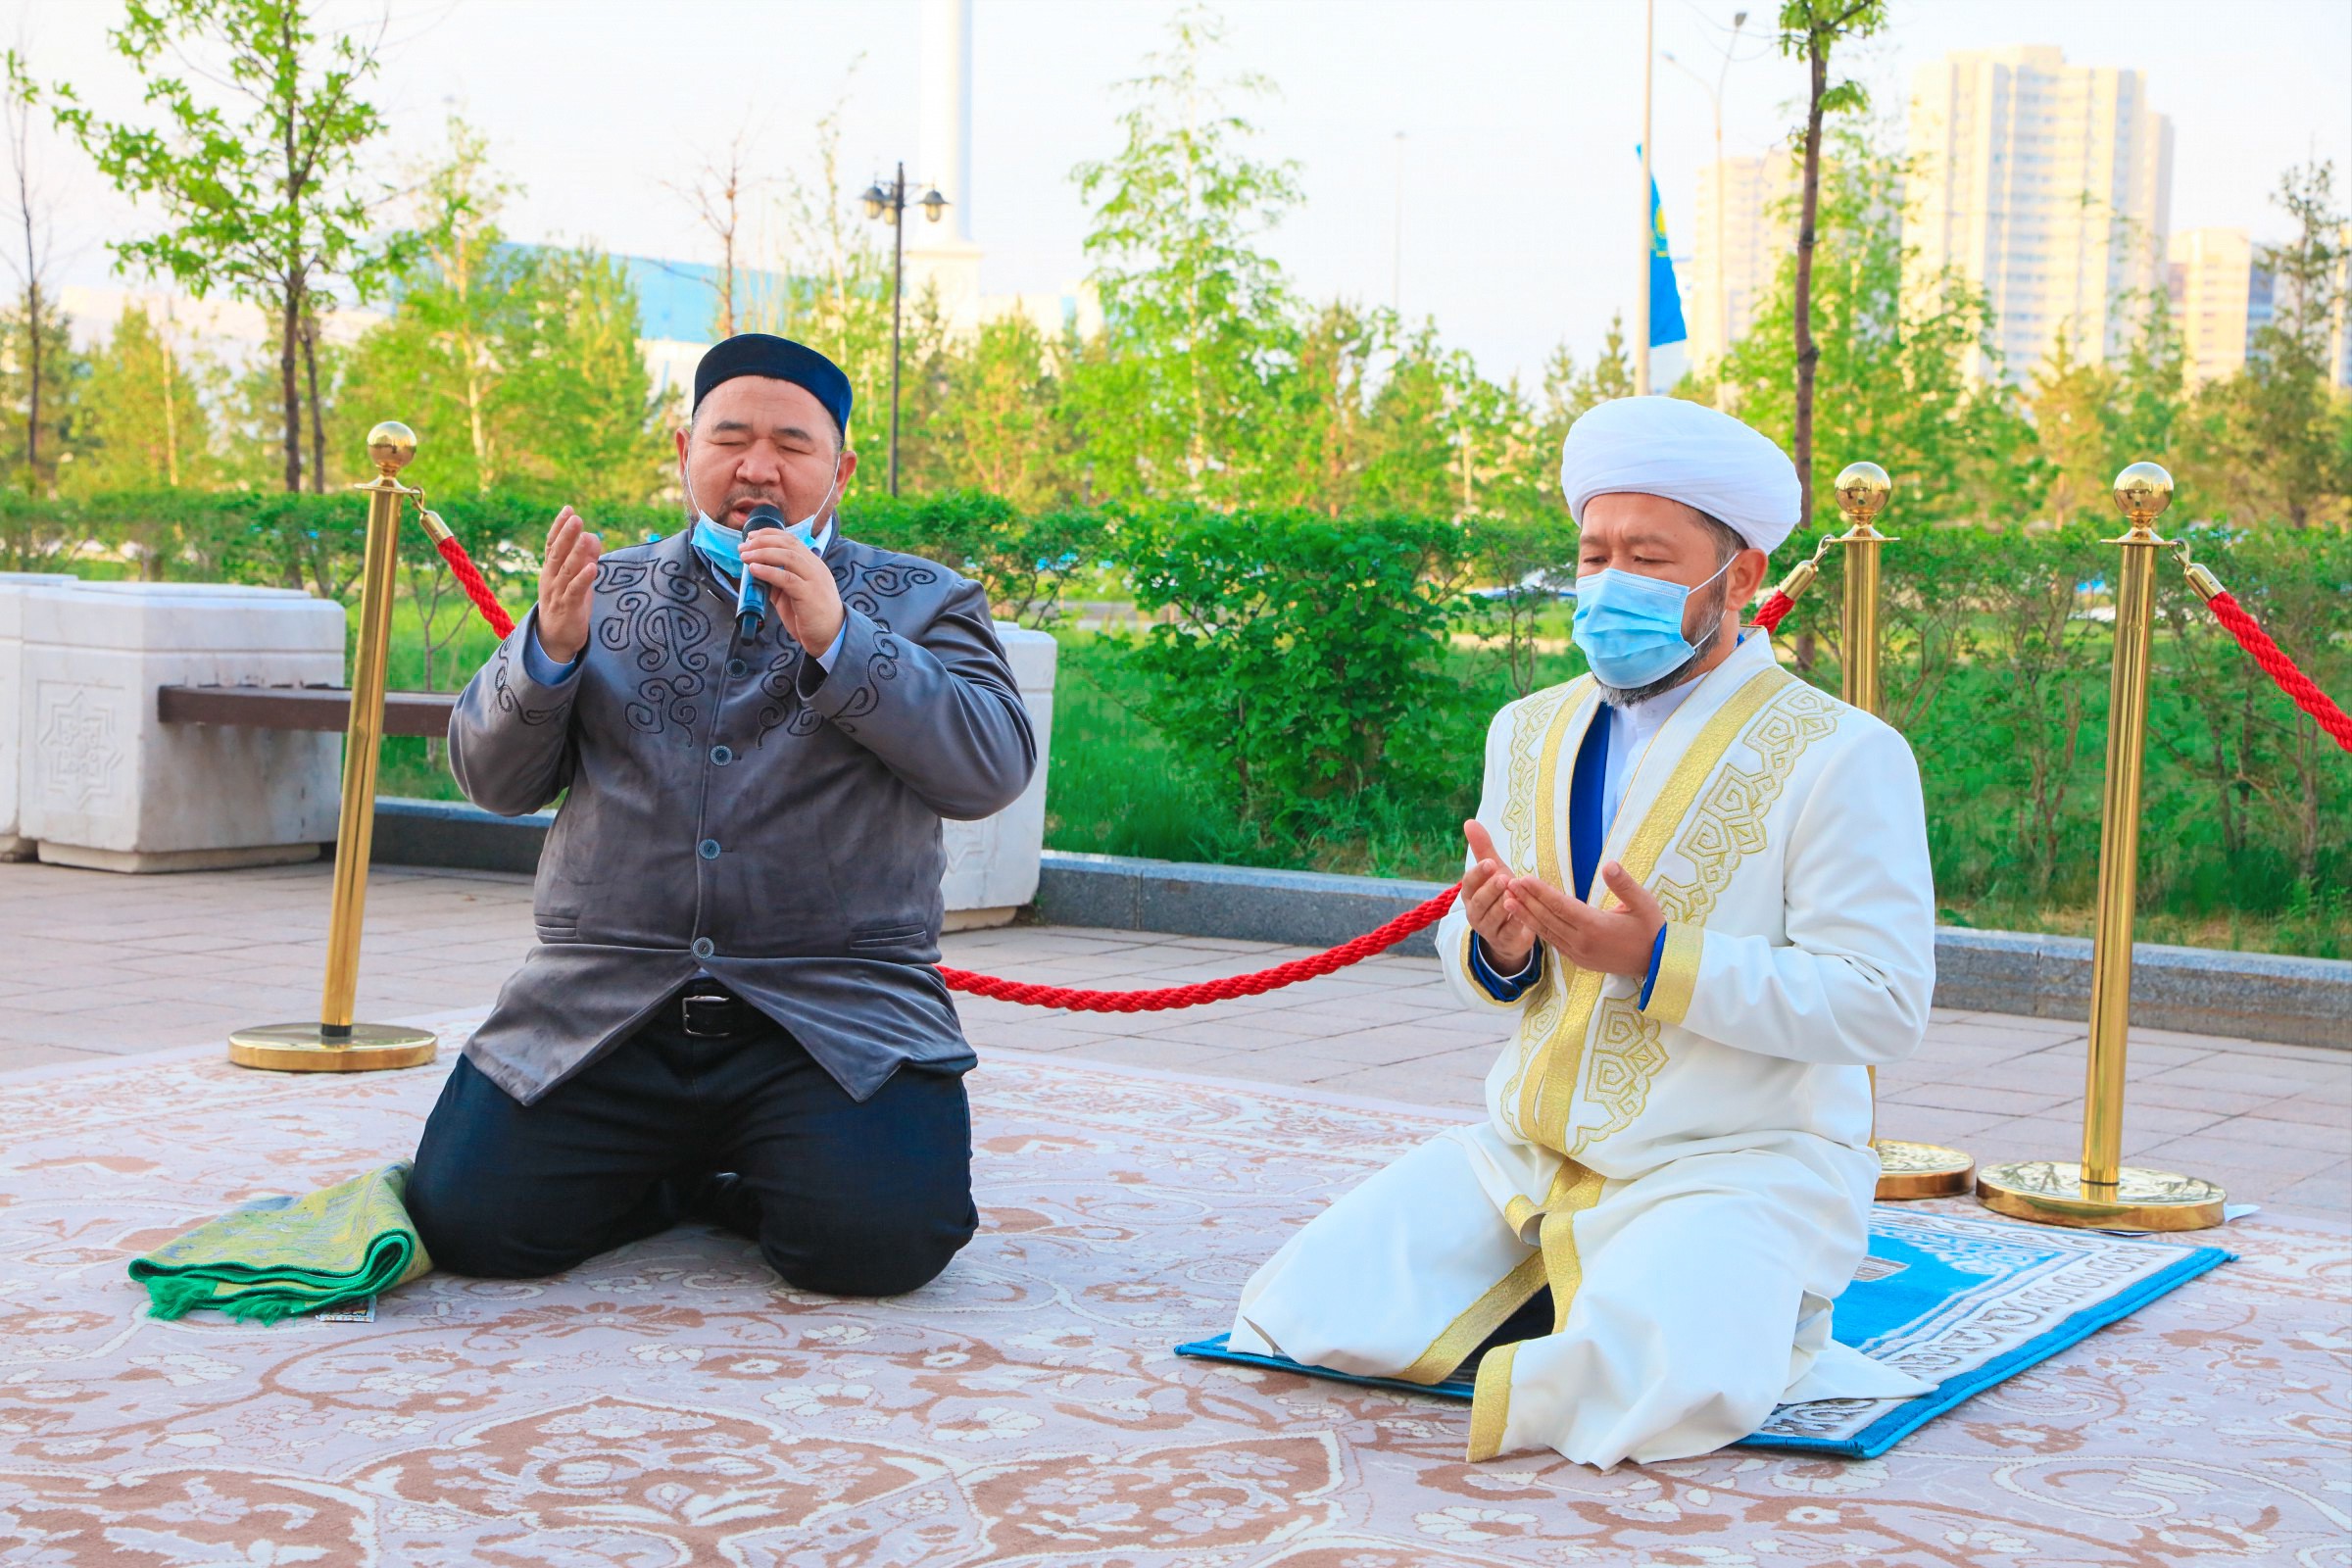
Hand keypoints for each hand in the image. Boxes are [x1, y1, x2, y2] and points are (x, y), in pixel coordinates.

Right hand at [536, 506, 600, 663]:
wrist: (555, 640)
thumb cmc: (567, 605)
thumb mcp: (575, 579)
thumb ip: (584, 559)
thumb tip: (592, 536)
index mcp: (550, 570)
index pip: (552, 544)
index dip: (559, 527)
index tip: (568, 509)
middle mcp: (551, 579)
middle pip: (557, 553)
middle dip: (566, 534)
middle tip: (575, 517)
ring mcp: (557, 594)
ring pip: (566, 570)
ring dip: (577, 553)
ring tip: (586, 536)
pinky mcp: (568, 609)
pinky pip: (575, 591)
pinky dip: (583, 579)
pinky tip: (593, 567)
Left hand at [740, 529, 845, 655]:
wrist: (831, 637)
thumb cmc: (811, 616)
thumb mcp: (793, 593)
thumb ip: (779, 581)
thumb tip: (756, 570)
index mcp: (813, 565)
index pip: (792, 540)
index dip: (770, 534)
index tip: (751, 536)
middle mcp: (815, 568)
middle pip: (788, 544)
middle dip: (763, 541)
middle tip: (743, 546)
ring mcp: (814, 580)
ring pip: (788, 557)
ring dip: (762, 553)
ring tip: (745, 556)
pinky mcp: (809, 594)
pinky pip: (787, 578)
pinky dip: (768, 571)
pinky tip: (754, 569)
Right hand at [1461, 819, 1536, 973]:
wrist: (1508, 932)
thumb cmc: (1499, 895)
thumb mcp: (1493, 872)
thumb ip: (1483, 849)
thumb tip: (1469, 821)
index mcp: (1470, 895)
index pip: (1469, 883)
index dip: (1478, 874)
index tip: (1491, 864)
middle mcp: (1475, 913)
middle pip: (1480, 901)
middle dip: (1491, 890)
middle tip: (1504, 878)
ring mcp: (1488, 929)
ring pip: (1492, 918)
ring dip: (1503, 907)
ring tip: (1514, 895)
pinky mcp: (1504, 941)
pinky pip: (1509, 934)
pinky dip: (1516, 924)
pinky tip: (1525, 915)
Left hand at [1501, 860, 1666, 980]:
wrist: (1658, 963)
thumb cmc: (1652, 929)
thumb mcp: (1644, 903)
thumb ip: (1624, 884)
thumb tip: (1609, 864)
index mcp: (1596, 926)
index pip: (1561, 905)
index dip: (1540, 891)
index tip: (1523, 878)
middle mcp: (1582, 942)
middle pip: (1547, 918)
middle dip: (1526, 900)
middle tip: (1507, 883)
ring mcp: (1578, 953)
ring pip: (1546, 932)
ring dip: (1525, 915)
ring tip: (1506, 900)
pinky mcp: (1578, 960)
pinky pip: (1553, 941)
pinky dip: (1537, 928)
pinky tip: (1525, 918)